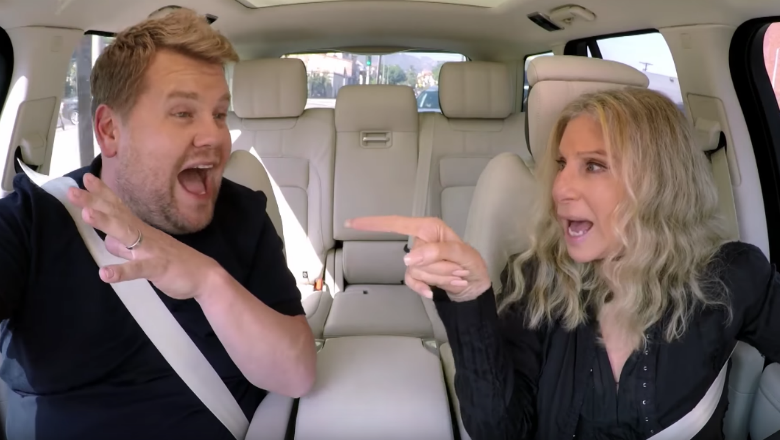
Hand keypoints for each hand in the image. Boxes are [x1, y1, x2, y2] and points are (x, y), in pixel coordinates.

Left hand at [68, 173, 219, 300]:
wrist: (204, 276)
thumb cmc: (174, 262)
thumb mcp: (146, 252)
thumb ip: (125, 247)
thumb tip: (108, 240)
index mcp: (141, 230)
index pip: (119, 208)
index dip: (102, 194)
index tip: (85, 178)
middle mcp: (144, 235)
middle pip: (116, 215)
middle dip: (94, 203)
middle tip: (73, 191)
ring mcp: (151, 250)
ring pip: (126, 234)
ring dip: (107, 224)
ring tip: (86, 215)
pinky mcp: (157, 267)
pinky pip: (138, 269)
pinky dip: (122, 272)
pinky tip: (105, 274)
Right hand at [346, 216, 489, 301]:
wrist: (475, 287)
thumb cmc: (472, 265)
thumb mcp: (463, 256)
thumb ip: (438, 252)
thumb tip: (407, 258)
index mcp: (429, 228)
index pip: (396, 223)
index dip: (374, 223)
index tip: (351, 223)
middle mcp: (420, 240)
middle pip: (414, 257)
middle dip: (439, 267)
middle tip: (458, 270)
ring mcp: (416, 259)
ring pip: (414, 271)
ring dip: (438, 277)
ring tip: (455, 276)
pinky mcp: (416, 274)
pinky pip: (411, 281)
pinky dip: (423, 287)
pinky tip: (433, 291)